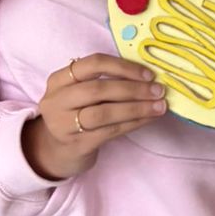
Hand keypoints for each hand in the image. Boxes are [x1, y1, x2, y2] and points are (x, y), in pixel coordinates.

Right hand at [23, 54, 167, 181]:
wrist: (55, 151)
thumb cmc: (75, 115)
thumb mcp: (77, 93)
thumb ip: (102, 81)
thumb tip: (146, 76)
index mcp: (59, 80)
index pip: (92, 64)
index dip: (123, 67)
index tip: (148, 74)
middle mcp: (57, 100)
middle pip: (98, 89)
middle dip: (133, 89)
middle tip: (159, 91)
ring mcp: (64, 124)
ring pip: (104, 113)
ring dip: (136, 108)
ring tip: (159, 106)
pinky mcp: (77, 144)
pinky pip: (110, 131)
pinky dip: (133, 123)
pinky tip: (148, 119)